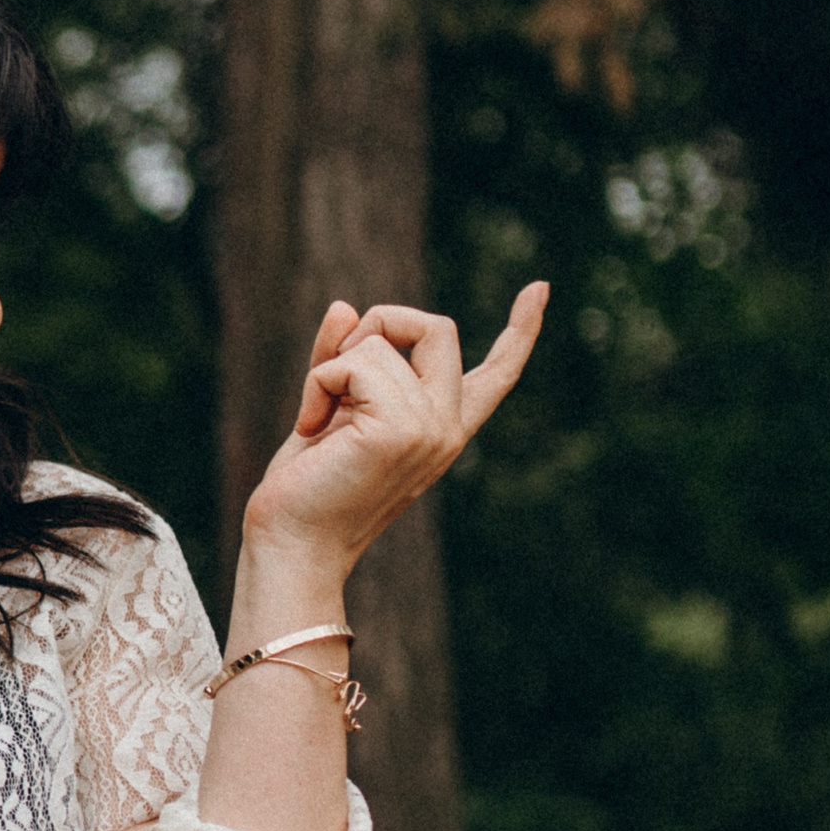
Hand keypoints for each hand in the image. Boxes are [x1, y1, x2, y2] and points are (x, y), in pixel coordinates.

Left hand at [243, 283, 547, 582]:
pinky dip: (317, 383)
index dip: (521, 329)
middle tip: (335, 376)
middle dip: (380, 325)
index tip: (540, 288)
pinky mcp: (400, 430)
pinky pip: (353, 362)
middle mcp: (447, 428)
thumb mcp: (327, 409)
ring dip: (330, 368)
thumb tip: (343, 307)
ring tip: (315, 420)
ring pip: (381, 340)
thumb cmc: (304, 486)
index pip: (496, 374)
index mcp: (442, 427)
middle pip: (437, 327)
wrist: (290, 542)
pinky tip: (309, 426)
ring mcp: (431, 429)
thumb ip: (340, 359)